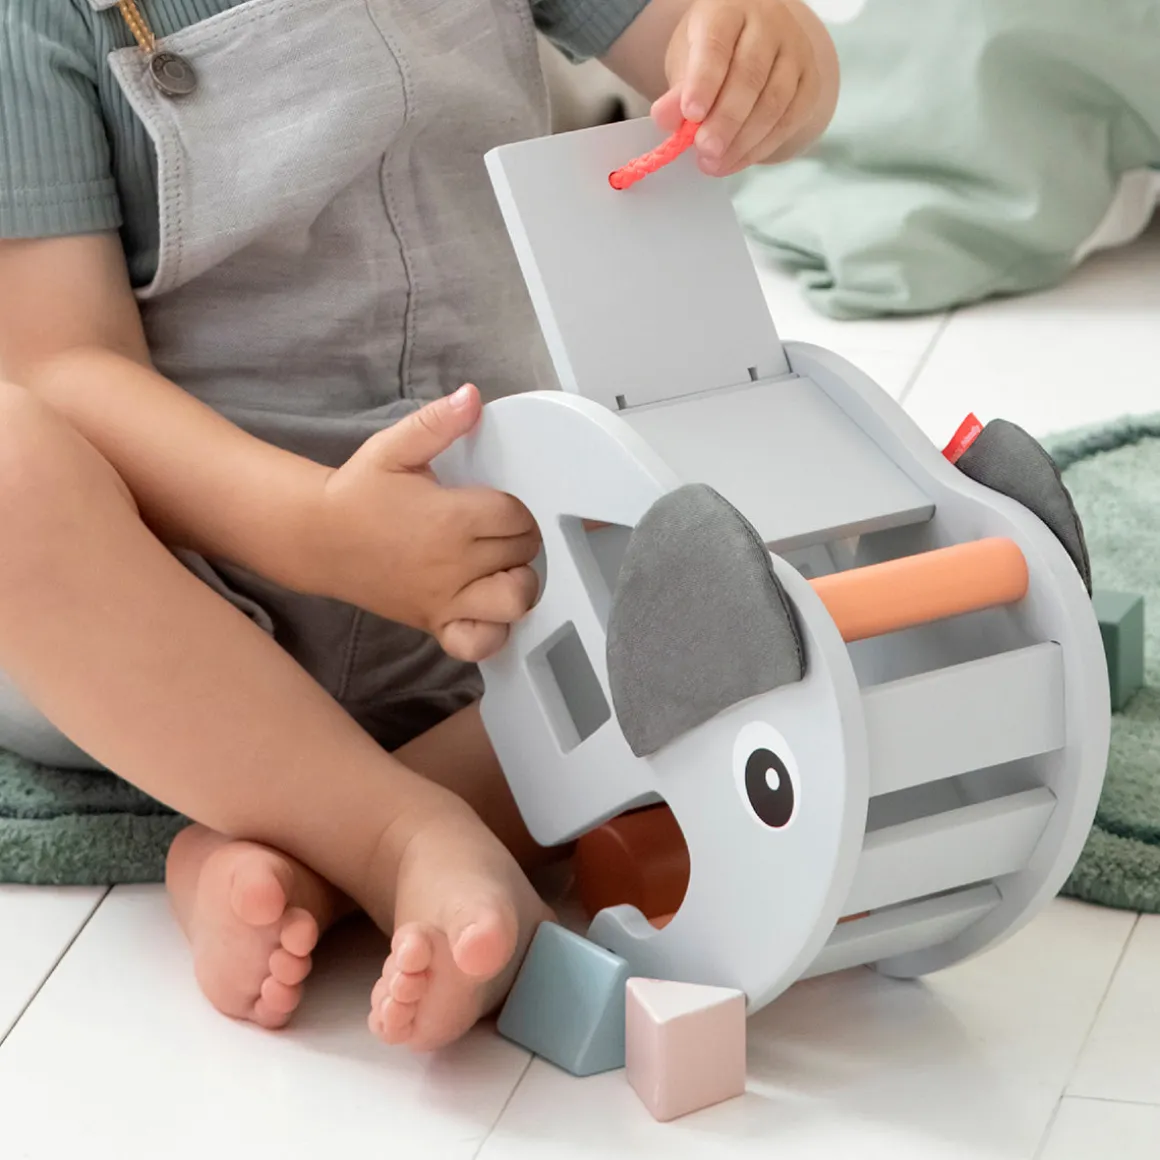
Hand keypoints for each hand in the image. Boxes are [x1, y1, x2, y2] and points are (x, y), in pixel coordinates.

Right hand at [308, 385, 540, 662]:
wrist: (315, 538)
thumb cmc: (356, 494)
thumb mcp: (394, 447)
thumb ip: (438, 423)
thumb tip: (472, 397)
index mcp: (450, 518)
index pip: (518, 515)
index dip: (517, 508)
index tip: (498, 505)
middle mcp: (453, 562)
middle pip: (523, 553)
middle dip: (520, 539)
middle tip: (498, 530)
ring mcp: (445, 598)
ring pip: (514, 600)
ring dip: (519, 582)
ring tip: (501, 566)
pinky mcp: (434, 622)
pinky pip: (479, 643)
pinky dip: (493, 631)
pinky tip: (487, 607)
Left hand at [653, 0, 829, 175]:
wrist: (751, 46)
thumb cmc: (712, 54)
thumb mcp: (686, 61)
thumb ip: (677, 91)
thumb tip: (664, 119)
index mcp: (729, 9)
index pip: (717, 43)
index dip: (704, 80)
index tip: (691, 114)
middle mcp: (769, 23)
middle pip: (750, 75)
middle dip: (726, 120)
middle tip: (705, 151)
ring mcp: (795, 50)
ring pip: (775, 100)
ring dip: (743, 141)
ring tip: (715, 164)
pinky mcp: (810, 81)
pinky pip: (790, 119)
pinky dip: (762, 146)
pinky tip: (737, 161)